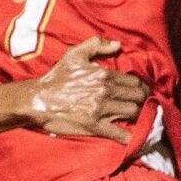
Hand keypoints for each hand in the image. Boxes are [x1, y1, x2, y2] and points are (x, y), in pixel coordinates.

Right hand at [14, 37, 146, 140]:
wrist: (37, 100)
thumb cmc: (55, 77)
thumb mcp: (74, 54)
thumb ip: (96, 44)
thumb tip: (117, 45)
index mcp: (104, 74)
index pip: (134, 82)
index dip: (141, 87)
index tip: (141, 92)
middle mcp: (106, 91)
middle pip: (138, 97)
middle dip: (143, 101)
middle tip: (142, 104)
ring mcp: (101, 110)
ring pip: (133, 113)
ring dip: (138, 116)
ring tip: (137, 117)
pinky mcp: (94, 126)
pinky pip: (119, 133)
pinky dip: (127, 136)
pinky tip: (130, 136)